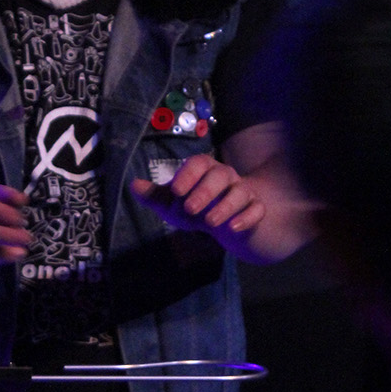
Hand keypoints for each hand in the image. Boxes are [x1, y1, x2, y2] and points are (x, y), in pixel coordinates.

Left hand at [132, 155, 264, 246]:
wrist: (228, 223)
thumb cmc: (197, 207)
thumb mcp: (174, 203)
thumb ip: (156, 195)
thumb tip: (134, 185)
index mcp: (204, 170)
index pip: (198, 163)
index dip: (188, 175)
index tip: (176, 191)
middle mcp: (226, 177)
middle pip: (220, 175)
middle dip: (204, 191)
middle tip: (190, 209)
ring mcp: (243, 192)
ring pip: (240, 193)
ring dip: (225, 207)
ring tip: (210, 223)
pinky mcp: (256, 210)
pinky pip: (256, 210)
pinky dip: (246, 218)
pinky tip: (233, 228)